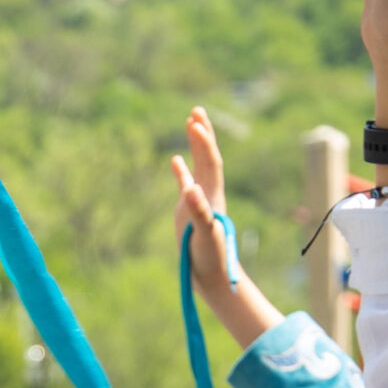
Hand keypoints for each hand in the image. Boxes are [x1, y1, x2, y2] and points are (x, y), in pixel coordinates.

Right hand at [171, 108, 285, 350]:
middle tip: (196, 111)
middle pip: (208, 157)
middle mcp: (208, 195)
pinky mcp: (188, 212)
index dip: (205, 143)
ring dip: (195, 145)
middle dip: (203, 134)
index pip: (211, 163)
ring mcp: (198, 202)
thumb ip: (198, 212)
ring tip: (190, 121)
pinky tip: (174, 159)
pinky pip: (185, 184)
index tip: (196, 124)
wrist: (213, 276)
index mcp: (213, 197)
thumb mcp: (204, 235)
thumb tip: (189, 189)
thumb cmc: (210, 258)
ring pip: (198, 166)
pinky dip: (181, 171)